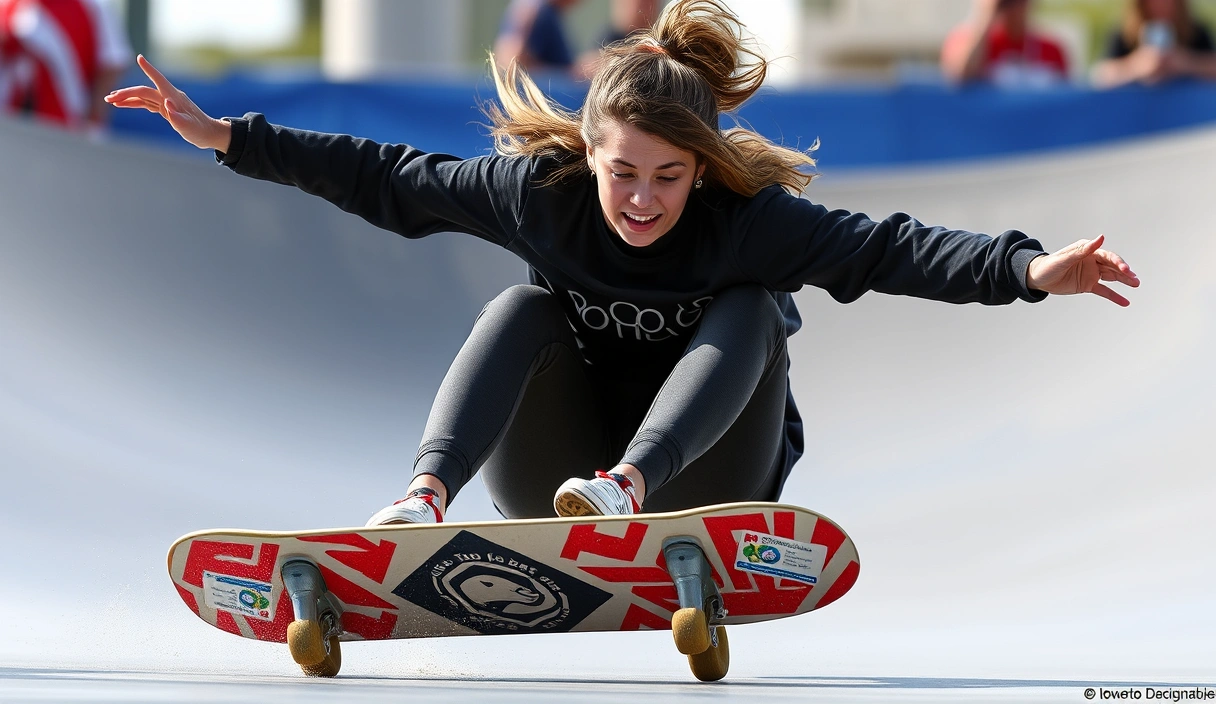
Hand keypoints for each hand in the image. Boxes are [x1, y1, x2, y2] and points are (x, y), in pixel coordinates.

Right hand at [104, 55, 230, 151]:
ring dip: (127, 98)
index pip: (159, 80)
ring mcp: (167, 102)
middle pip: (144, 91)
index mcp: (174, 97)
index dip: (149, 69)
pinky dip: (135, 103)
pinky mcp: (166, 109)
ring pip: (143, 97)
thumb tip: (166, 103)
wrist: (209, 134)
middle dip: (126, 93)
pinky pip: (147, 103)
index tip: (139, 58)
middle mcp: (169, 97)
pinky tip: (124, 104)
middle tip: (109, 99)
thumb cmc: (199, 131)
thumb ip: (177, 116)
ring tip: (110, 100)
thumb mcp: (188, 127)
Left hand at [1026, 235, 1139, 306]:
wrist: (1038, 278)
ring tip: (1136, 284)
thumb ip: (1083, 250)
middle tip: (1134, 278)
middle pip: (1112, 266)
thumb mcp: (1065, 258)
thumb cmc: (1049, 265)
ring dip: (1124, 281)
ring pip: (1112, 277)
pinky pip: (1104, 291)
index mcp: (1088, 251)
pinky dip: (1114, 296)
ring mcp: (1091, 273)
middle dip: (1124, 272)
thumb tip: (1101, 238)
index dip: (1117, 262)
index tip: (1125, 269)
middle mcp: (1092, 261)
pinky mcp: (1088, 285)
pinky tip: (1125, 301)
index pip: (1107, 256)